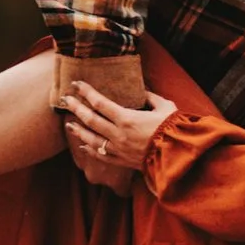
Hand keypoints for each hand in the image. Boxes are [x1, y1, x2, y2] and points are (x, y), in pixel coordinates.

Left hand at [60, 82, 177, 185]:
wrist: (178, 156)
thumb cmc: (174, 129)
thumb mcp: (165, 106)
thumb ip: (151, 98)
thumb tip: (143, 92)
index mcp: (127, 118)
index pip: (100, 102)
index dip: (86, 92)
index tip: (76, 84)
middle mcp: (118, 134)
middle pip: (90, 119)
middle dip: (75, 108)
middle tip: (65, 99)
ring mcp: (118, 149)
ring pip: (91, 139)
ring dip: (78, 130)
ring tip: (68, 123)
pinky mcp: (122, 160)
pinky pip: (102, 155)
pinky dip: (90, 150)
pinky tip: (82, 146)